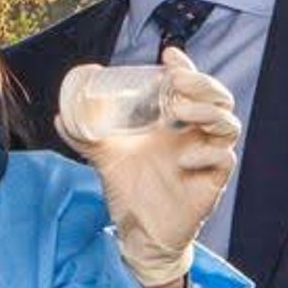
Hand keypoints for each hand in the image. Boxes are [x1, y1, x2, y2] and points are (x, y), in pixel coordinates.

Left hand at [55, 46, 240, 287]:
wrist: (138, 232)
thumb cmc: (130, 189)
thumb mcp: (105, 157)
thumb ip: (84, 136)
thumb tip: (60, 116)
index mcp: (175, 124)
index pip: (192, 87)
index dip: (187, 67)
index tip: (168, 55)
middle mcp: (195, 136)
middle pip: (218, 98)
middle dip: (201, 83)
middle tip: (176, 80)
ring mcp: (207, 157)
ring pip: (228, 123)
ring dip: (207, 111)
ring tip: (180, 110)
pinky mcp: (213, 182)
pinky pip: (224, 159)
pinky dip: (208, 152)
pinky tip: (185, 155)